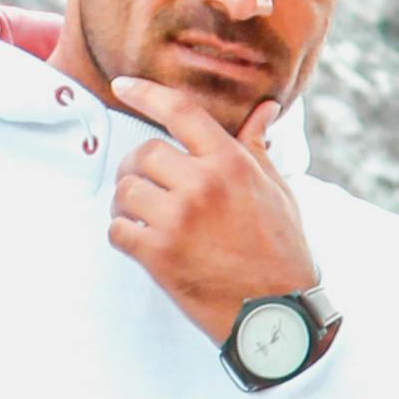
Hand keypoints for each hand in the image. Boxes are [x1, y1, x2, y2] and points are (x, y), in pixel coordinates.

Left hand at [106, 78, 319, 343]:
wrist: (278, 313)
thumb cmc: (281, 250)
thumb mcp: (278, 191)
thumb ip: (257, 148)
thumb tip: (265, 109)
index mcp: (231, 163)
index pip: (180, 111)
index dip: (145, 93)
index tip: (122, 85)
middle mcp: (203, 184)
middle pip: (144, 154)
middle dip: (138, 169)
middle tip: (148, 188)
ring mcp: (178, 219)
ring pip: (124, 191)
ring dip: (127, 204)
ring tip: (146, 218)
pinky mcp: (159, 255)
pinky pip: (117, 230)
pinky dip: (123, 235)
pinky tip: (142, 243)